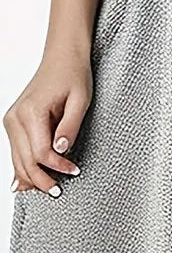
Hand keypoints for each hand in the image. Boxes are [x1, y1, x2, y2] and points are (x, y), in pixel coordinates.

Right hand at [4, 50, 91, 195]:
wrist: (62, 59)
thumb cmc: (73, 77)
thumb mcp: (80, 101)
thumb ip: (70, 127)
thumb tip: (61, 151)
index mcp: (31, 112)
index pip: (41, 152)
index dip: (57, 166)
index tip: (75, 171)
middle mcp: (15, 118)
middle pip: (25, 160)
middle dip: (41, 179)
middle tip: (58, 192)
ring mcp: (11, 121)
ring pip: (17, 158)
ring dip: (30, 177)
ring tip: (46, 191)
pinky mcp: (14, 123)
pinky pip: (16, 150)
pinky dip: (22, 166)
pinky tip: (24, 183)